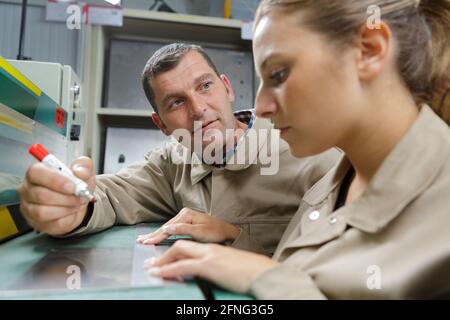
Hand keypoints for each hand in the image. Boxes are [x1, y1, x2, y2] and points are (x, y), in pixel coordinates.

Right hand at [17, 156, 94, 235]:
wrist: (77, 202)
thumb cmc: (74, 185)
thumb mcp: (83, 172)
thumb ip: (83, 167)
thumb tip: (79, 171)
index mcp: (37, 172)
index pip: (37, 173)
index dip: (55, 180)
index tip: (73, 186)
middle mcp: (28, 189)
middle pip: (41, 195)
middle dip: (65, 197)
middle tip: (80, 196)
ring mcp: (29, 207)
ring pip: (43, 212)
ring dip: (66, 208)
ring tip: (77, 204)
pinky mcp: (36, 222)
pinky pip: (51, 223)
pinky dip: (66, 218)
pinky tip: (71, 212)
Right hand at [137, 208, 239, 244]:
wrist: (227, 232)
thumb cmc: (216, 232)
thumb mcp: (201, 232)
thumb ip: (184, 229)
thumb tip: (168, 227)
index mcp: (186, 214)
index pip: (168, 227)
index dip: (157, 235)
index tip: (147, 242)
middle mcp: (184, 213)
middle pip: (165, 226)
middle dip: (153, 234)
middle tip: (141, 241)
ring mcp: (185, 217)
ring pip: (167, 227)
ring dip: (156, 234)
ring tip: (144, 239)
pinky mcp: (186, 222)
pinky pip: (172, 228)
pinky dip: (163, 233)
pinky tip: (156, 236)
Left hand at [144, 240, 279, 292]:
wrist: (262, 272)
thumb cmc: (250, 273)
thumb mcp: (230, 268)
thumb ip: (217, 267)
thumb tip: (209, 275)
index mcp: (214, 249)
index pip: (188, 246)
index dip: (173, 251)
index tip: (163, 259)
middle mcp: (209, 249)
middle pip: (180, 246)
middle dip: (164, 254)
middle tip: (151, 263)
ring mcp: (209, 255)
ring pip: (178, 252)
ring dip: (162, 261)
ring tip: (151, 269)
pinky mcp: (209, 265)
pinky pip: (183, 266)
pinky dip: (169, 269)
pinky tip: (161, 273)